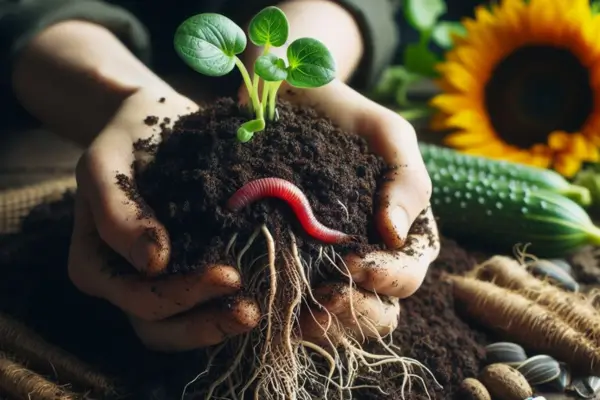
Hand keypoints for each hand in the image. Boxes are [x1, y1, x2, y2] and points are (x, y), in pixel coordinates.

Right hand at [67, 88, 259, 351]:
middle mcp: (127, 283)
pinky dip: (244, 313)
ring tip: (267, 312)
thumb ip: (116, 209)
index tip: (229, 275)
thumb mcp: (107, 162)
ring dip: (226, 326)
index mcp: (98, 265)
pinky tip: (284, 306)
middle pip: (162, 327)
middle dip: (209, 322)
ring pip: (188, 328)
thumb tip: (152, 263)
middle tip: (253, 309)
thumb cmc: (130, 138)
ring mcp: (161, 283)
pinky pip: (213, 307)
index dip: (181, 296)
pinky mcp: (193, 274)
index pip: (139, 298)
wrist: (161, 123)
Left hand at [272, 80, 440, 343]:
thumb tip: (394, 235)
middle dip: (355, 314)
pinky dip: (289, 314)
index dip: (384, 279)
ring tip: (296, 316)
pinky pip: (298, 303)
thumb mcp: (388, 137)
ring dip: (323, 325)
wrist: (291, 101)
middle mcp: (372, 257)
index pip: (406, 276)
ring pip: (340, 318)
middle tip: (323, 301)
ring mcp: (332, 264)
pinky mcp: (294, 263)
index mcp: (402, 233)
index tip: (351, 263)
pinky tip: (271, 308)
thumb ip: (406, 182)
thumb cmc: (347, 116)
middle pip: (378, 310)